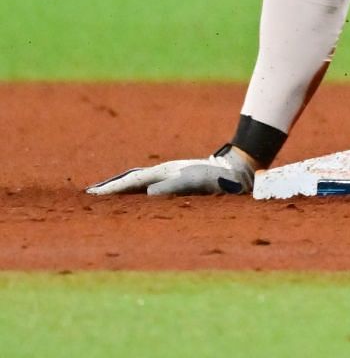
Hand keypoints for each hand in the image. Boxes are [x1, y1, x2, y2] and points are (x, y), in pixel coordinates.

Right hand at [87, 147, 255, 195]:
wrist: (236, 171)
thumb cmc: (217, 178)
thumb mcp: (194, 182)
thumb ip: (171, 187)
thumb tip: (147, 194)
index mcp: (163, 172)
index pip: (131, 181)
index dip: (111, 189)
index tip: (91, 196)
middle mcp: (163, 173)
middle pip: (130, 181)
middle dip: (110, 189)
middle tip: (87, 198)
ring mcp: (168, 177)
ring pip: (138, 185)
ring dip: (121, 192)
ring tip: (102, 201)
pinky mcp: (175, 185)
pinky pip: (148, 190)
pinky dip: (135, 195)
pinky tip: (131, 204)